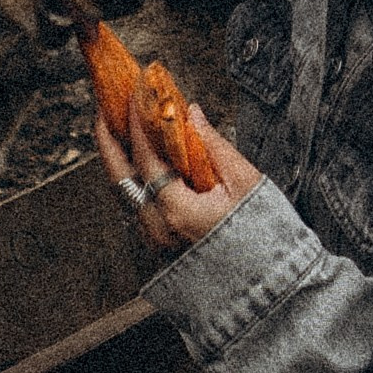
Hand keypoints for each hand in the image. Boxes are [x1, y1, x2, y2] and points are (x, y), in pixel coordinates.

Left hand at [96, 86, 258, 257]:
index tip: (135, 96)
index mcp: (179, 212)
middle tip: (104, 110)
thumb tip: (192, 113)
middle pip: (120, 179)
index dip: (137, 125)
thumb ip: (213, 145)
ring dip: (119, 162)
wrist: (268, 276)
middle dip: (108, 142)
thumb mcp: (244, 181)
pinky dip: (134, 181)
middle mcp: (160, 230)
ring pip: (125, 196)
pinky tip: (136, 162)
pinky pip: (136, 208)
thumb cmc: (262, 231)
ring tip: (117, 131)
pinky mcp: (160, 247)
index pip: (146, 159)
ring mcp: (157, 242)